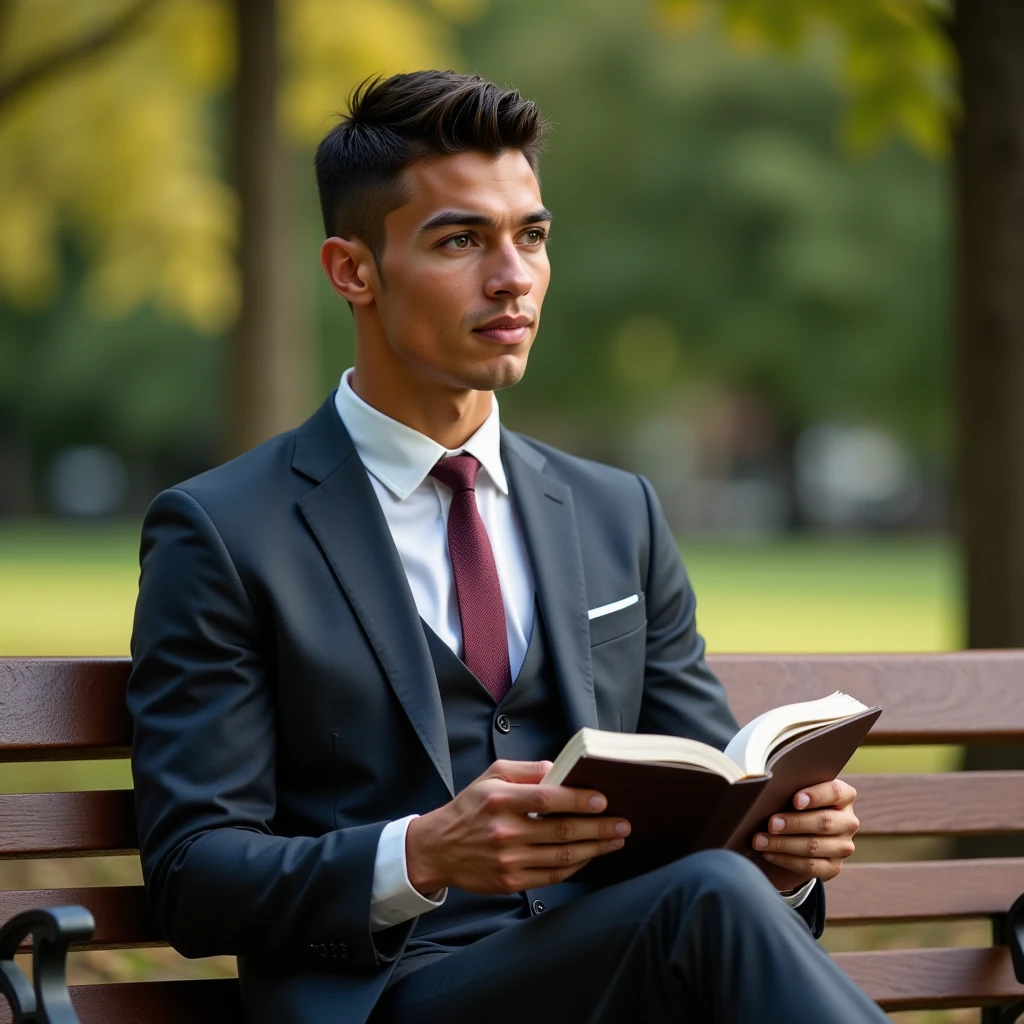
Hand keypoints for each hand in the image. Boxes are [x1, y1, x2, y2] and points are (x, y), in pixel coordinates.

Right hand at [405, 759, 629, 895]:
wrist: (439, 848)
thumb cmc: (470, 806)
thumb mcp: (492, 776)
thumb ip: (528, 770)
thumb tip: (562, 770)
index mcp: (500, 800)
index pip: (547, 799)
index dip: (578, 800)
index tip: (603, 799)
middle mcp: (504, 831)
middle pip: (561, 830)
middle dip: (598, 827)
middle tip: (622, 823)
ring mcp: (508, 860)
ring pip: (562, 855)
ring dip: (595, 848)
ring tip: (615, 840)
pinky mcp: (510, 882)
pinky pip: (552, 875)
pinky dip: (576, 865)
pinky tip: (591, 855)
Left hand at [751, 779, 858, 890]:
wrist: (795, 835)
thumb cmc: (792, 804)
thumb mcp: (793, 793)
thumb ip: (788, 788)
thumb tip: (765, 787)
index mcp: (843, 797)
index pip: (836, 792)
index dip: (816, 795)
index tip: (795, 800)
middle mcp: (848, 821)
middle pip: (824, 821)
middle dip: (794, 823)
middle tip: (771, 824)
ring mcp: (843, 846)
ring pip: (814, 846)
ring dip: (784, 844)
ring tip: (760, 841)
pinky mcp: (833, 867)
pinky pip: (810, 866)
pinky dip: (786, 860)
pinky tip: (768, 854)